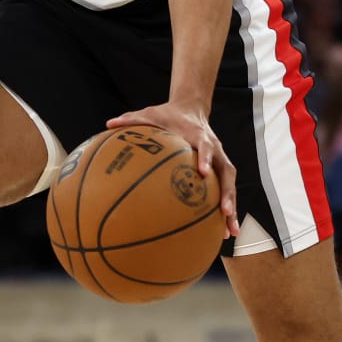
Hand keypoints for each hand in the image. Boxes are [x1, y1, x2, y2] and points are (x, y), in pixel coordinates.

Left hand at [107, 100, 239, 236]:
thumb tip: (109, 123)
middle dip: (227, 192)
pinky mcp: (219, 168)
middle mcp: (215, 148)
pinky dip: (225, 209)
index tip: (202, 172)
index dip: (206, 158)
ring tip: (230, 232)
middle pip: (226, 172)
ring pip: (229, 184)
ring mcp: (219, 159)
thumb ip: (132, 119)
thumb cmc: (168, 114)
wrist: (190, 108)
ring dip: (232, 206)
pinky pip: (224, 189)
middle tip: (225, 212)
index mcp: (199, 135)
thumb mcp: (149, 113)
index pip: (206, 146)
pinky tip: (222, 230)